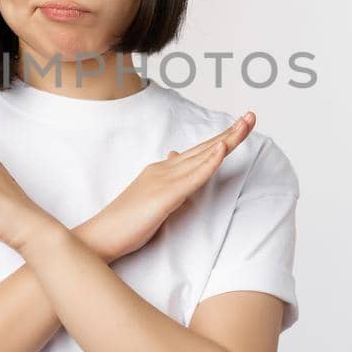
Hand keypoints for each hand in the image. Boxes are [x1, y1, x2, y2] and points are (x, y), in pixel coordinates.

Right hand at [88, 112, 257, 261]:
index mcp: (162, 171)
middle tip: (252, 116)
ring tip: (246, 124)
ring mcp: (164, 181)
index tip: (240, 127)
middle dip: (230, 132)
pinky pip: (192, 177)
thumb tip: (175, 160)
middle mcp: (164, 169)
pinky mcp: (165, 196)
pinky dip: (209, 162)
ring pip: (202, 157)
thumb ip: (165, 182)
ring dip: (226, 140)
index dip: (220, 139)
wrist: (100, 236)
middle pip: (204, 148)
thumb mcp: (150, 198)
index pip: (198, 152)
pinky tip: (223, 149)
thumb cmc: (124, 222)